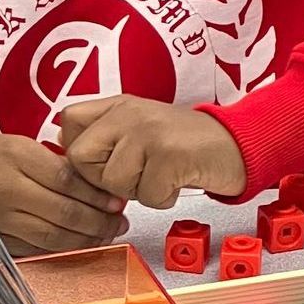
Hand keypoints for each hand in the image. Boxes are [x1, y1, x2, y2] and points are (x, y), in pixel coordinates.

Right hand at [0, 133, 127, 257]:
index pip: (66, 180)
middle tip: (120, 222)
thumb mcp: (21, 144)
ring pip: (52, 237)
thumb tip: (97, 184)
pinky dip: (63, 250)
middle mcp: (9, 190)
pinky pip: (36, 249)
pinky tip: (82, 245)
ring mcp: (2, 218)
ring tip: (107, 235)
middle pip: (63, 212)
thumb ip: (56, 163)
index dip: (96, 194)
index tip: (117, 200)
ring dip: (86, 240)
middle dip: (98, 221)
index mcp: (16, 158)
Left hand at [58, 95, 245, 207]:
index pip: (68, 121)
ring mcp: (149, 131)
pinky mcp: (170, 154)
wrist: (238, 144)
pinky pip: (147, 196)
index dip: (79, 152)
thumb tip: (66, 148)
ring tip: (162, 175)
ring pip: (113, 182)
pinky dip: (163, 198)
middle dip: (105, 180)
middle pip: (81, 158)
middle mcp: (130, 113)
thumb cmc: (186, 145)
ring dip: (139, 191)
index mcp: (119, 105)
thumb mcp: (140, 130)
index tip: (104, 164)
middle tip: (137, 175)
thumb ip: (106, 136)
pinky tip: (178, 181)